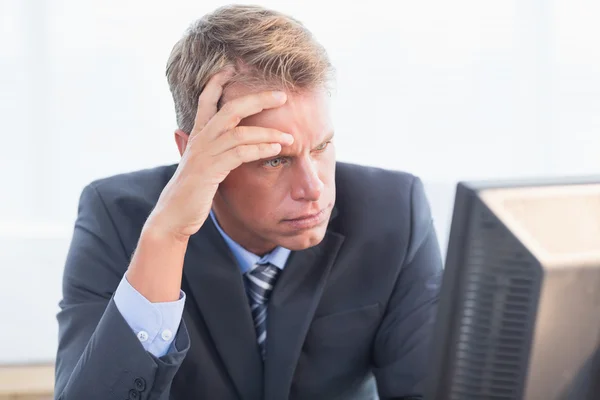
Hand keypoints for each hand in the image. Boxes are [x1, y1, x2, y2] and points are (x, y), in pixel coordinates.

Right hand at [147, 69, 292, 239]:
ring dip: (268, 133)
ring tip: (289, 137)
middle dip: (257, 100)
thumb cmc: (190, 192)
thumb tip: (199, 136)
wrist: (174, 215)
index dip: (218, 82)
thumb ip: (204, 149)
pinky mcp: (210, 170)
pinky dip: (260, 150)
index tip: (232, 67)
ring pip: (240, 132)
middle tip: (281, 96)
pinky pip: (239, 154)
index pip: (206, 100)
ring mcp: (205, 154)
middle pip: (230, 109)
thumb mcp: (198, 165)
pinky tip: (275, 150)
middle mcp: (200, 139)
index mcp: (198, 135)